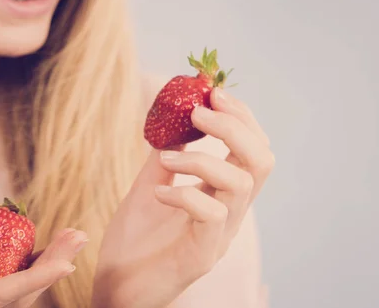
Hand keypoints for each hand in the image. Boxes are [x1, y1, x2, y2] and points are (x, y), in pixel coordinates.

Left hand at [92, 88, 274, 307]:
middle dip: (235, 127)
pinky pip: (210, 214)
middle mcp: (230, 213)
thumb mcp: (150, 186)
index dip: (240, 117)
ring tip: (166, 157)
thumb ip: (168, 158)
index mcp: (222, 195)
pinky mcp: (203, 255)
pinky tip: (159, 192)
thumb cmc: (135, 240)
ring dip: (202, 159)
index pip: (252, 149)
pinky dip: (184, 192)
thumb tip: (174, 123)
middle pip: (261, 161)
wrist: (117, 287)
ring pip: (241, 184)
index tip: (213, 93)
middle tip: (200, 110)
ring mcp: (220, 235)